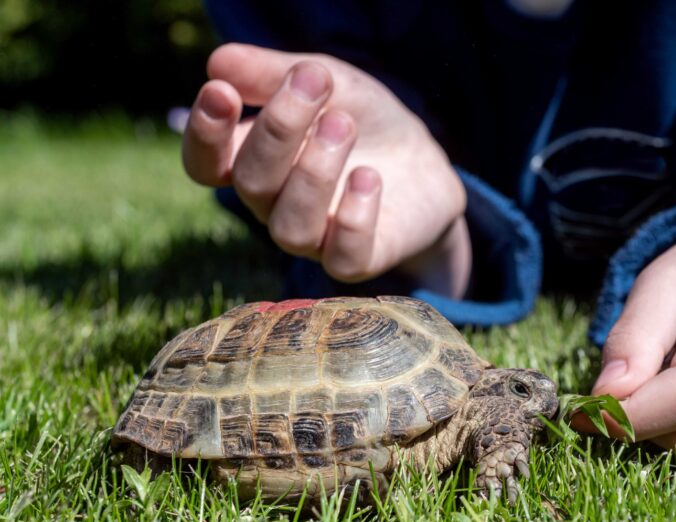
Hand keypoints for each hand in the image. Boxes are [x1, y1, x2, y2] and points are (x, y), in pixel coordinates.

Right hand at [181, 43, 470, 297]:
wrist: (427, 163)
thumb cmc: (365, 121)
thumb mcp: (327, 81)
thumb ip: (275, 72)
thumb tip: (219, 63)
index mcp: (254, 161)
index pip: (206, 164)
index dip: (205, 135)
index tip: (222, 92)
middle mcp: (275, 205)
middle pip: (251, 183)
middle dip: (279, 130)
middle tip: (315, 82)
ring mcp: (315, 238)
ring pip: (290, 227)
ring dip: (314, 172)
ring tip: (344, 124)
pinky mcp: (357, 261)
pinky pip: (343, 258)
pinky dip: (354, 218)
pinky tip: (369, 177)